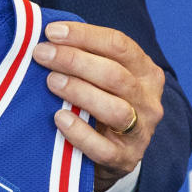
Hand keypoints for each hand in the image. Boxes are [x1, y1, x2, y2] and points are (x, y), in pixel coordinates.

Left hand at [32, 21, 163, 191]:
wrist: (115, 155)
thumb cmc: (100, 104)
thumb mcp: (102, 78)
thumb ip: (85, 57)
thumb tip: (45, 36)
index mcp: (146, 73)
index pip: (120, 45)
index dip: (84, 35)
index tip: (51, 32)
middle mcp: (149, 101)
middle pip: (116, 75)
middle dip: (75, 60)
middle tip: (42, 54)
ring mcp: (140, 132)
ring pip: (116, 109)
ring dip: (80, 92)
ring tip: (51, 82)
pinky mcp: (125, 160)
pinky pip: (104, 148)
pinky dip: (80, 133)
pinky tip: (60, 118)